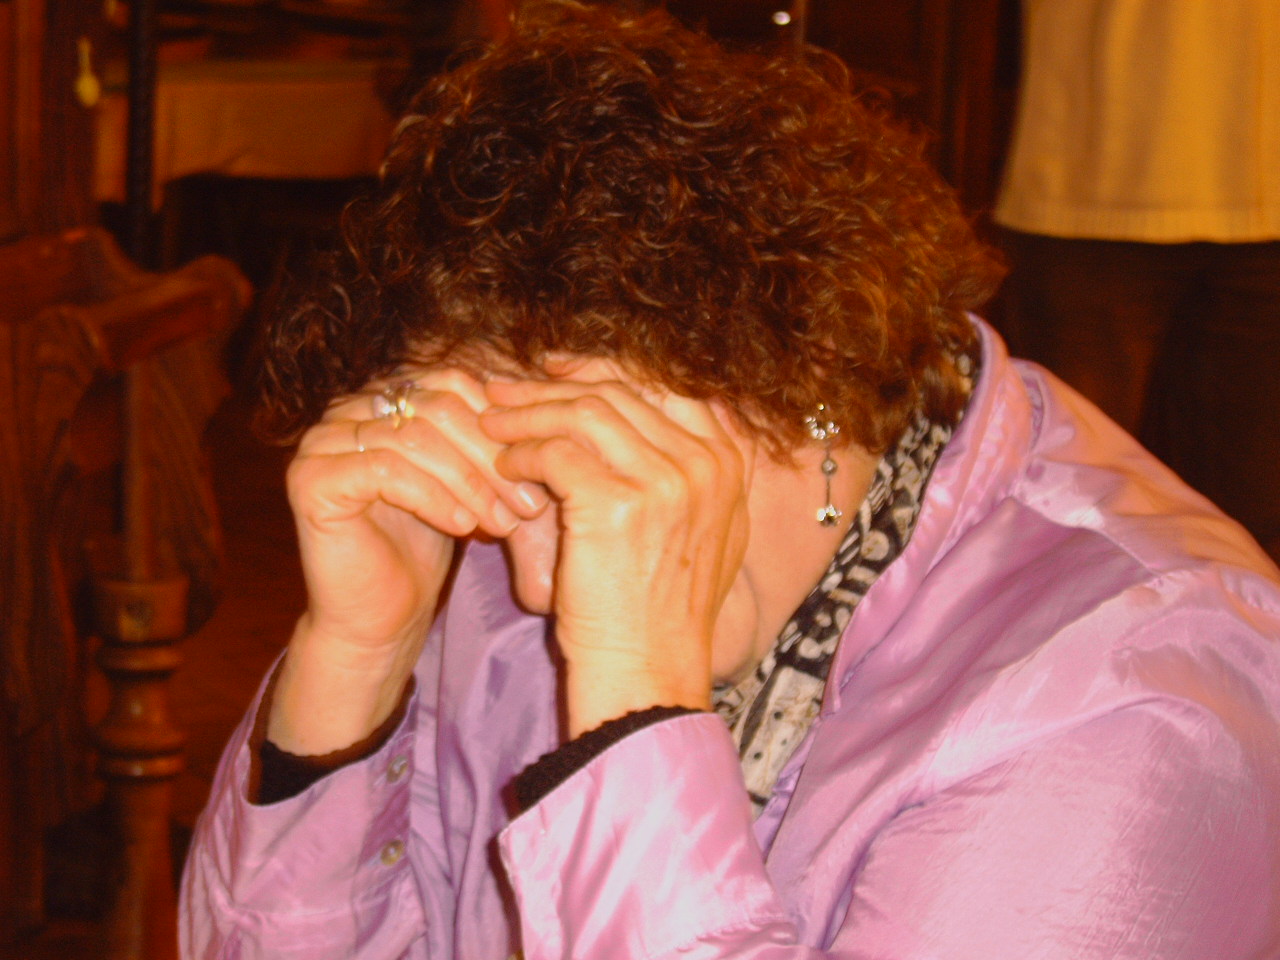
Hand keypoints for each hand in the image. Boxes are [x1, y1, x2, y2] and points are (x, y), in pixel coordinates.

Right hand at [270, 368, 547, 752]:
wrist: (381, 616)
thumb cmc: (432, 545)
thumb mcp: (475, 481)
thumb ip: (498, 439)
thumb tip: (557, 406)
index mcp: (388, 394)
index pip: (456, 382)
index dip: (506, 423)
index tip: (547, 467)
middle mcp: (350, 406)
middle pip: (438, 403)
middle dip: (494, 455)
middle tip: (531, 502)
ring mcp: (323, 438)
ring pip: (416, 437)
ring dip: (471, 481)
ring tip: (505, 522)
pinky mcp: (311, 478)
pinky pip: (385, 470)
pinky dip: (434, 497)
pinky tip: (464, 528)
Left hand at [480, 371, 750, 735]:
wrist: (650, 673)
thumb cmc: (662, 612)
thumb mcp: (710, 535)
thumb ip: (701, 476)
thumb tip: (677, 418)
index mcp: (728, 465)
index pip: (662, 386)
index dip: (603, 370)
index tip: (558, 371)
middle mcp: (705, 464)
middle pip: (619, 392)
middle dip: (555, 384)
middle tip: (508, 388)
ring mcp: (666, 481)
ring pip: (584, 412)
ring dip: (530, 411)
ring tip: (493, 420)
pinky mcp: (617, 503)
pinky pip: (556, 452)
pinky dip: (522, 452)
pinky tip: (504, 465)